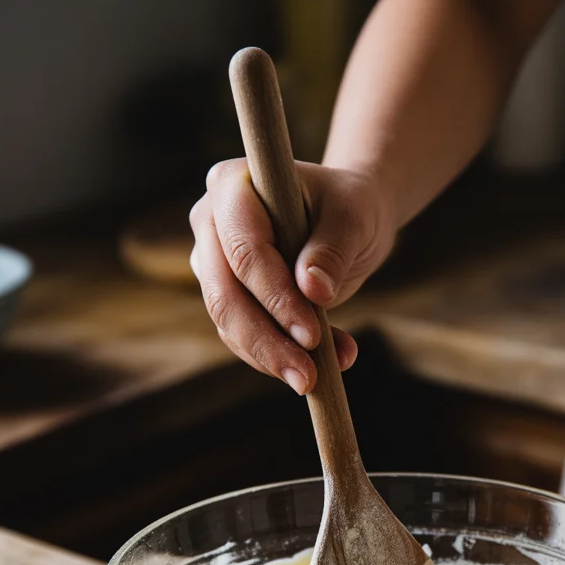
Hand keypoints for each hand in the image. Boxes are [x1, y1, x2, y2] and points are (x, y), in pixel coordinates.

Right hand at [189, 161, 394, 393]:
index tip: (311, 334)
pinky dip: (279, 357)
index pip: (244, 250)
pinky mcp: (227, 296)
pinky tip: (323, 366)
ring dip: (272, 358)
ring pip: (229, 323)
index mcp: (231, 185)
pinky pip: (243, 337)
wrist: (346, 220)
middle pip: (225, 294)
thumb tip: (313, 291)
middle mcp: (210, 223)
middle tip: (307, 377)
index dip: (274, 295)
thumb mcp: (353, 217)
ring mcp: (213, 263)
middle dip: (266, 341)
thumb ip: (333, 249)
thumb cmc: (349, 206)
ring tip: (318, 378)